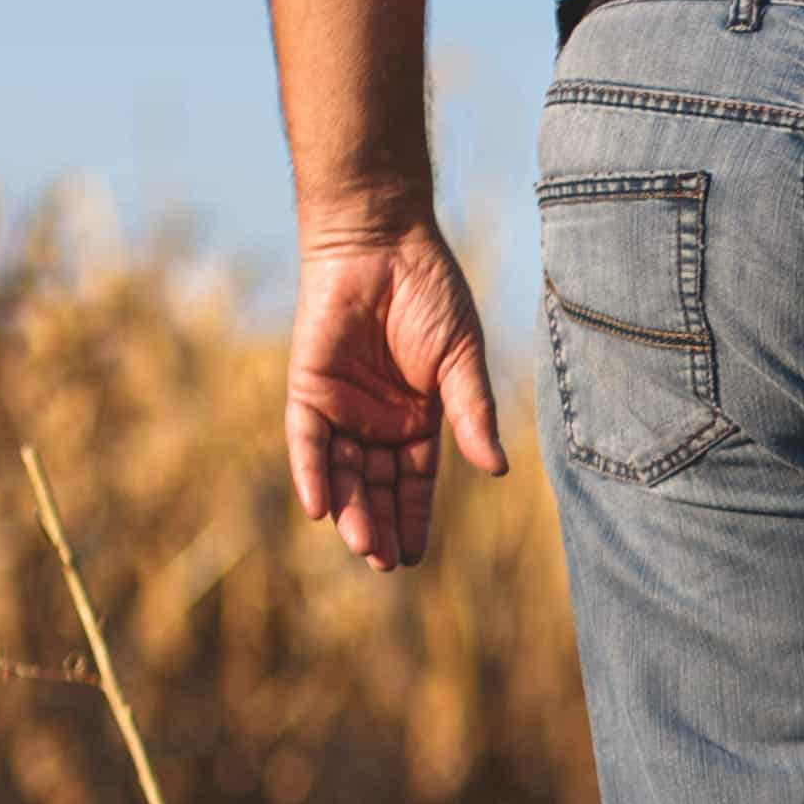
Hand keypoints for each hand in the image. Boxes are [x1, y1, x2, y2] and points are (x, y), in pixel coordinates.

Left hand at [283, 221, 505, 571]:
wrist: (382, 241)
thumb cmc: (431, 293)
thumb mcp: (461, 360)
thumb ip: (473, 413)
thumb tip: (496, 469)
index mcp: (417, 418)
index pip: (414, 482)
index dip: (413, 518)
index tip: (414, 557)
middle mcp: (377, 420)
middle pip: (377, 486)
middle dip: (379, 524)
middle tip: (385, 563)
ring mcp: (341, 406)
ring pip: (343, 471)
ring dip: (350, 509)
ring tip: (362, 545)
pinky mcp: (309, 387)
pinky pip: (306, 440)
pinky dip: (312, 472)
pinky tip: (320, 508)